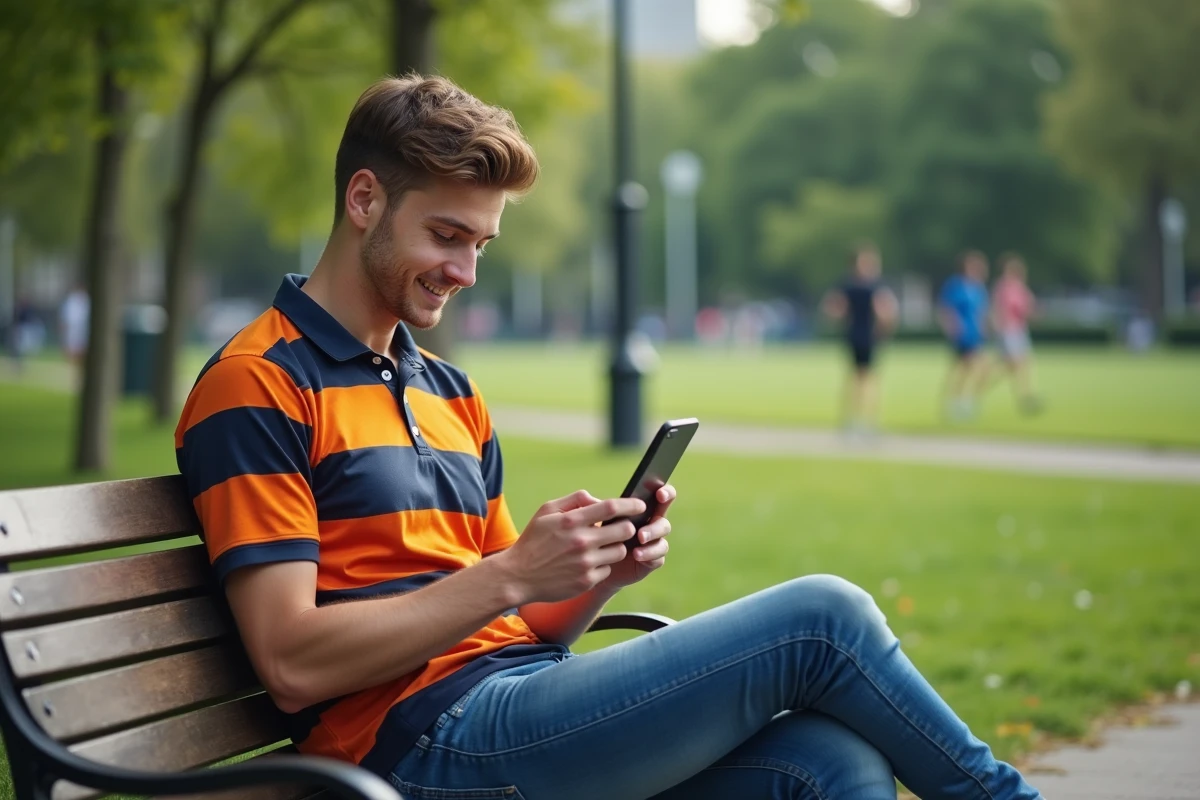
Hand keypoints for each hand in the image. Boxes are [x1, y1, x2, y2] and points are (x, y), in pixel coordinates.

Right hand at [495, 490, 646, 604]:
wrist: (517, 576)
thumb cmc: (533, 540)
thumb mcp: (547, 511)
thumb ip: (575, 500)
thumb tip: (598, 500)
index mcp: (572, 521)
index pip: (611, 508)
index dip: (631, 505)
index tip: (640, 505)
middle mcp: (581, 541)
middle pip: (624, 530)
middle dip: (628, 527)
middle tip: (623, 527)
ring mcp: (585, 563)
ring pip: (619, 551)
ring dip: (615, 547)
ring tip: (602, 546)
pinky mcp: (587, 581)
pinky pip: (608, 569)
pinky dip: (602, 565)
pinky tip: (588, 563)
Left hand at [597, 484, 675, 591]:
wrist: (588, 566)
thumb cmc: (588, 538)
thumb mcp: (585, 520)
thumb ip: (587, 506)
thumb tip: (593, 499)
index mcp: (639, 510)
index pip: (660, 497)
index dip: (666, 493)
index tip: (659, 494)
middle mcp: (649, 525)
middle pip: (663, 521)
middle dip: (656, 526)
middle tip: (640, 534)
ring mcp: (650, 544)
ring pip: (662, 540)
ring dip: (652, 540)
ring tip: (638, 544)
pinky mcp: (649, 562)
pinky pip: (658, 559)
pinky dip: (650, 556)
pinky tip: (637, 555)